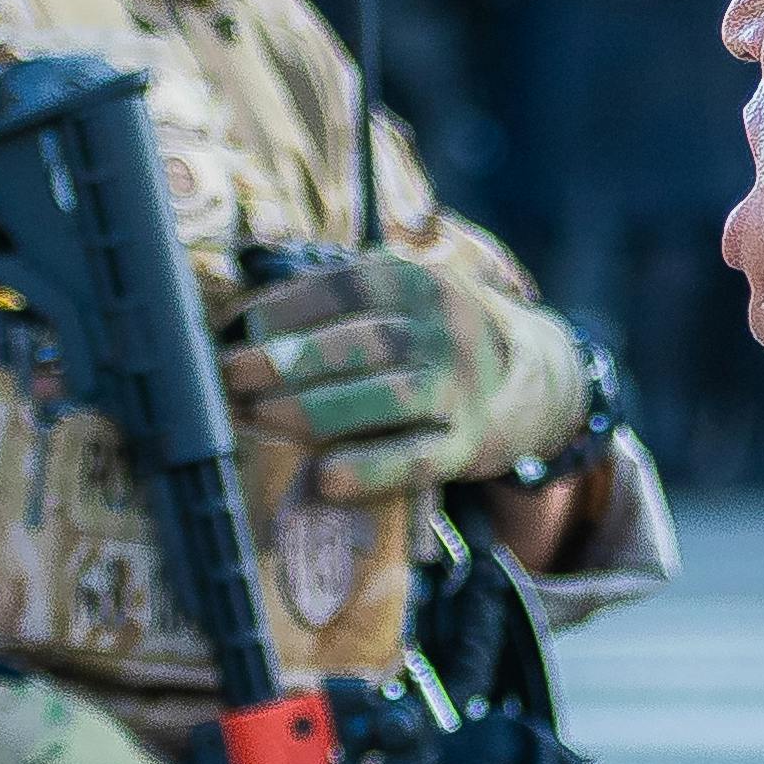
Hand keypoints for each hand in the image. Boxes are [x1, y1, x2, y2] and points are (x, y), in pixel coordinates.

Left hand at [227, 250, 591, 502]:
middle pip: (367, 343)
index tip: (241, 327)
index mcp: (421, 285)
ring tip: (259, 416)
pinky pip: (418, 460)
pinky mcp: (467, 445)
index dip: (291, 307)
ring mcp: (460, 390)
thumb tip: (244, 323)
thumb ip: (340, 302)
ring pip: (389, 398)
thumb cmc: (430, 338)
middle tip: (235, 374)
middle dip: (294, 358)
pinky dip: (371, 470)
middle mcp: (446, 332)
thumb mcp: (402, 297)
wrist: (528, 381)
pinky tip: (325, 478)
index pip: (351, 288)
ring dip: (317, 409)